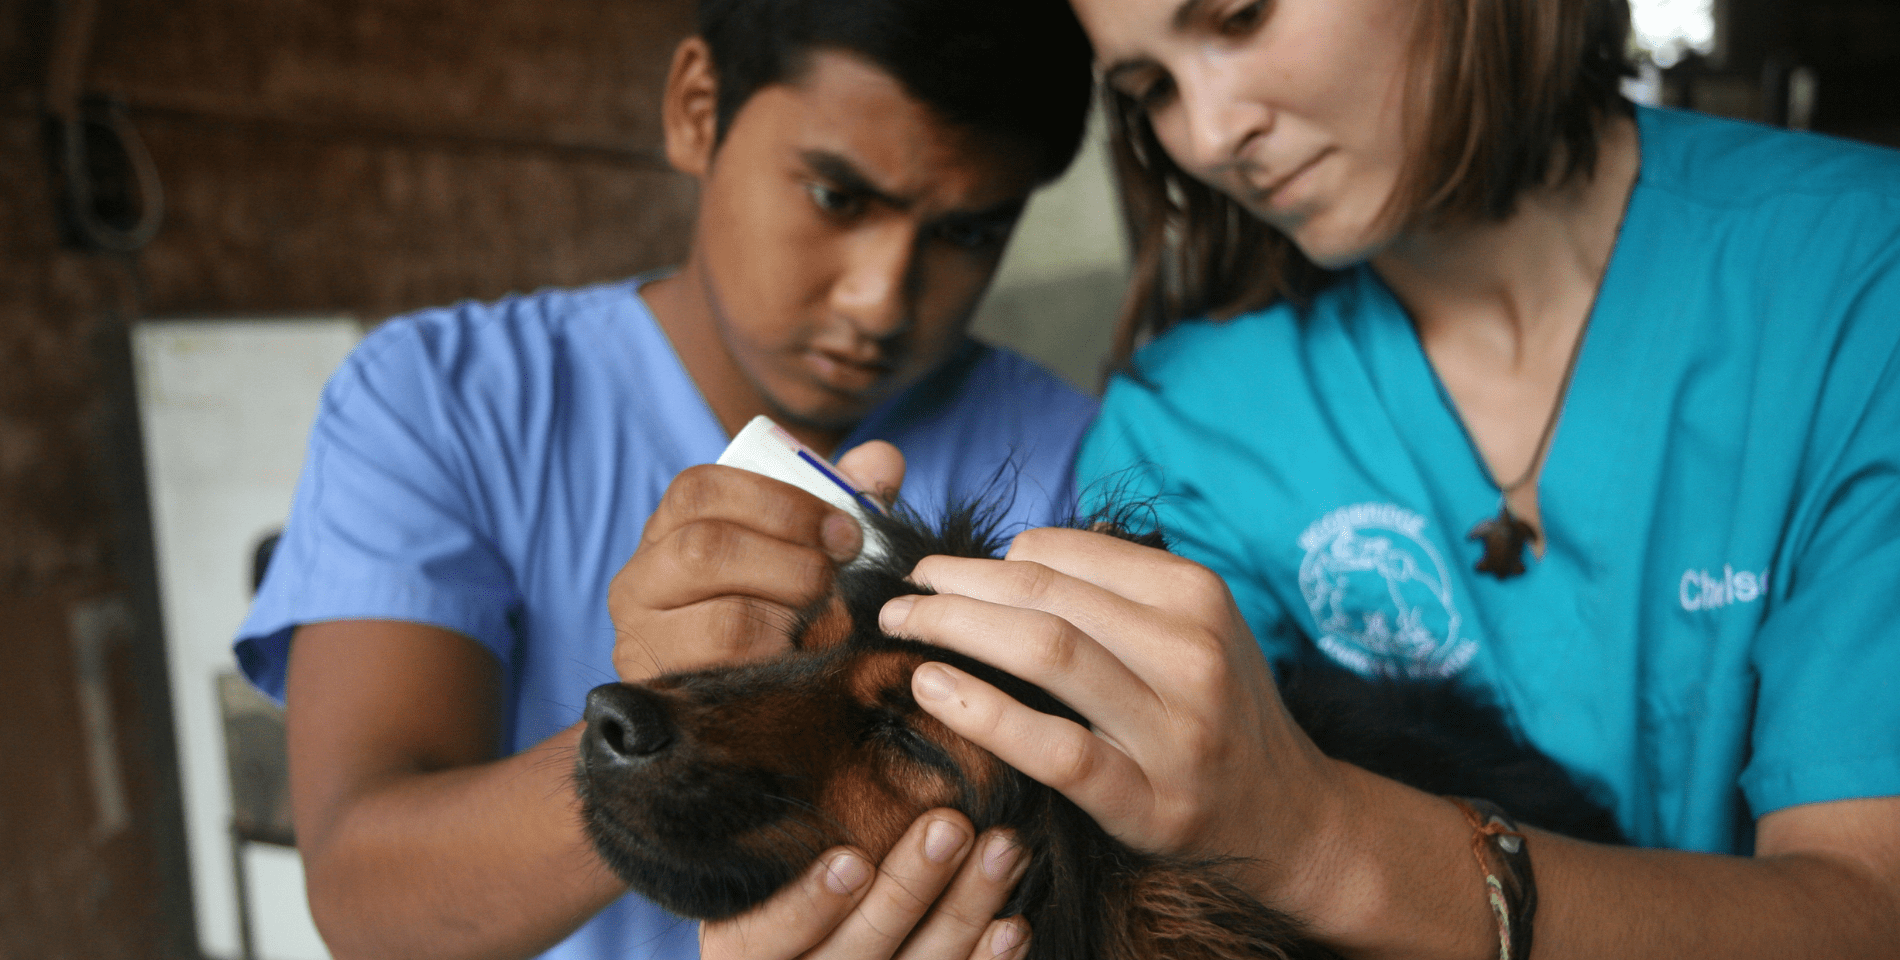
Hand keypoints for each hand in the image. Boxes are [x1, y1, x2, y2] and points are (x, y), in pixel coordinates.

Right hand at [608, 442, 904, 681]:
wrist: (737, 711)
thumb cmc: (772, 607)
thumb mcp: (801, 546)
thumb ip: (840, 500)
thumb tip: (881, 459)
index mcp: (666, 529)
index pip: (701, 490)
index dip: (781, 503)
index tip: (844, 530)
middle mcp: (638, 583)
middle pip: (705, 550)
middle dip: (793, 563)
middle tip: (838, 578)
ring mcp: (641, 644)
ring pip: (724, 624)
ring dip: (794, 621)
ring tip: (826, 624)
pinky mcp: (663, 700)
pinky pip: (735, 683)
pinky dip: (783, 668)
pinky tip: (805, 662)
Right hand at [701, 810, 1031, 959]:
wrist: (820, 956)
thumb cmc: (778, 887)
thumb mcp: (752, 858)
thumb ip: (772, 814)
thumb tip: (791, 710)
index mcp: (742, 951)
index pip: (766, 938)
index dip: (808, 904)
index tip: (850, 859)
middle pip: (856, 954)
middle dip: (908, 890)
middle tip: (951, 825)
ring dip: (965, 911)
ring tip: (1003, 848)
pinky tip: (1016, 923)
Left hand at [879, 527, 1346, 898]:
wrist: (1288, 816)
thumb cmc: (1218, 710)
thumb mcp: (1194, 628)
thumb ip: (1115, 591)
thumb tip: (1005, 561)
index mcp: (1196, 594)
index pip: (1064, 552)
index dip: (990, 557)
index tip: (946, 570)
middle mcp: (1191, 652)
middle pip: (1044, 594)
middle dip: (955, 583)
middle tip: (902, 591)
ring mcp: (1173, 728)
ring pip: (1046, 653)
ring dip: (955, 629)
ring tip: (902, 626)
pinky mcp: (1147, 798)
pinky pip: (1053, 748)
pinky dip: (983, 712)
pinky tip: (932, 689)